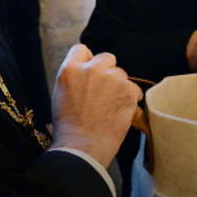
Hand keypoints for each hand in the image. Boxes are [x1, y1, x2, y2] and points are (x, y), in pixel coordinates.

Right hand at [49, 44, 142, 168]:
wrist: (82, 147)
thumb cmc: (69, 127)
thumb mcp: (62, 94)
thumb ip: (74, 78)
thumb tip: (85, 72)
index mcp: (70, 70)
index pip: (81, 49)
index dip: (88, 59)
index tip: (90, 70)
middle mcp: (91, 69)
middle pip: (106, 58)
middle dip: (107, 71)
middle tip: (104, 91)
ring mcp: (111, 78)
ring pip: (121, 74)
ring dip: (119, 86)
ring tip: (111, 107)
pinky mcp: (128, 89)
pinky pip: (134, 88)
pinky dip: (131, 98)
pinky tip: (122, 112)